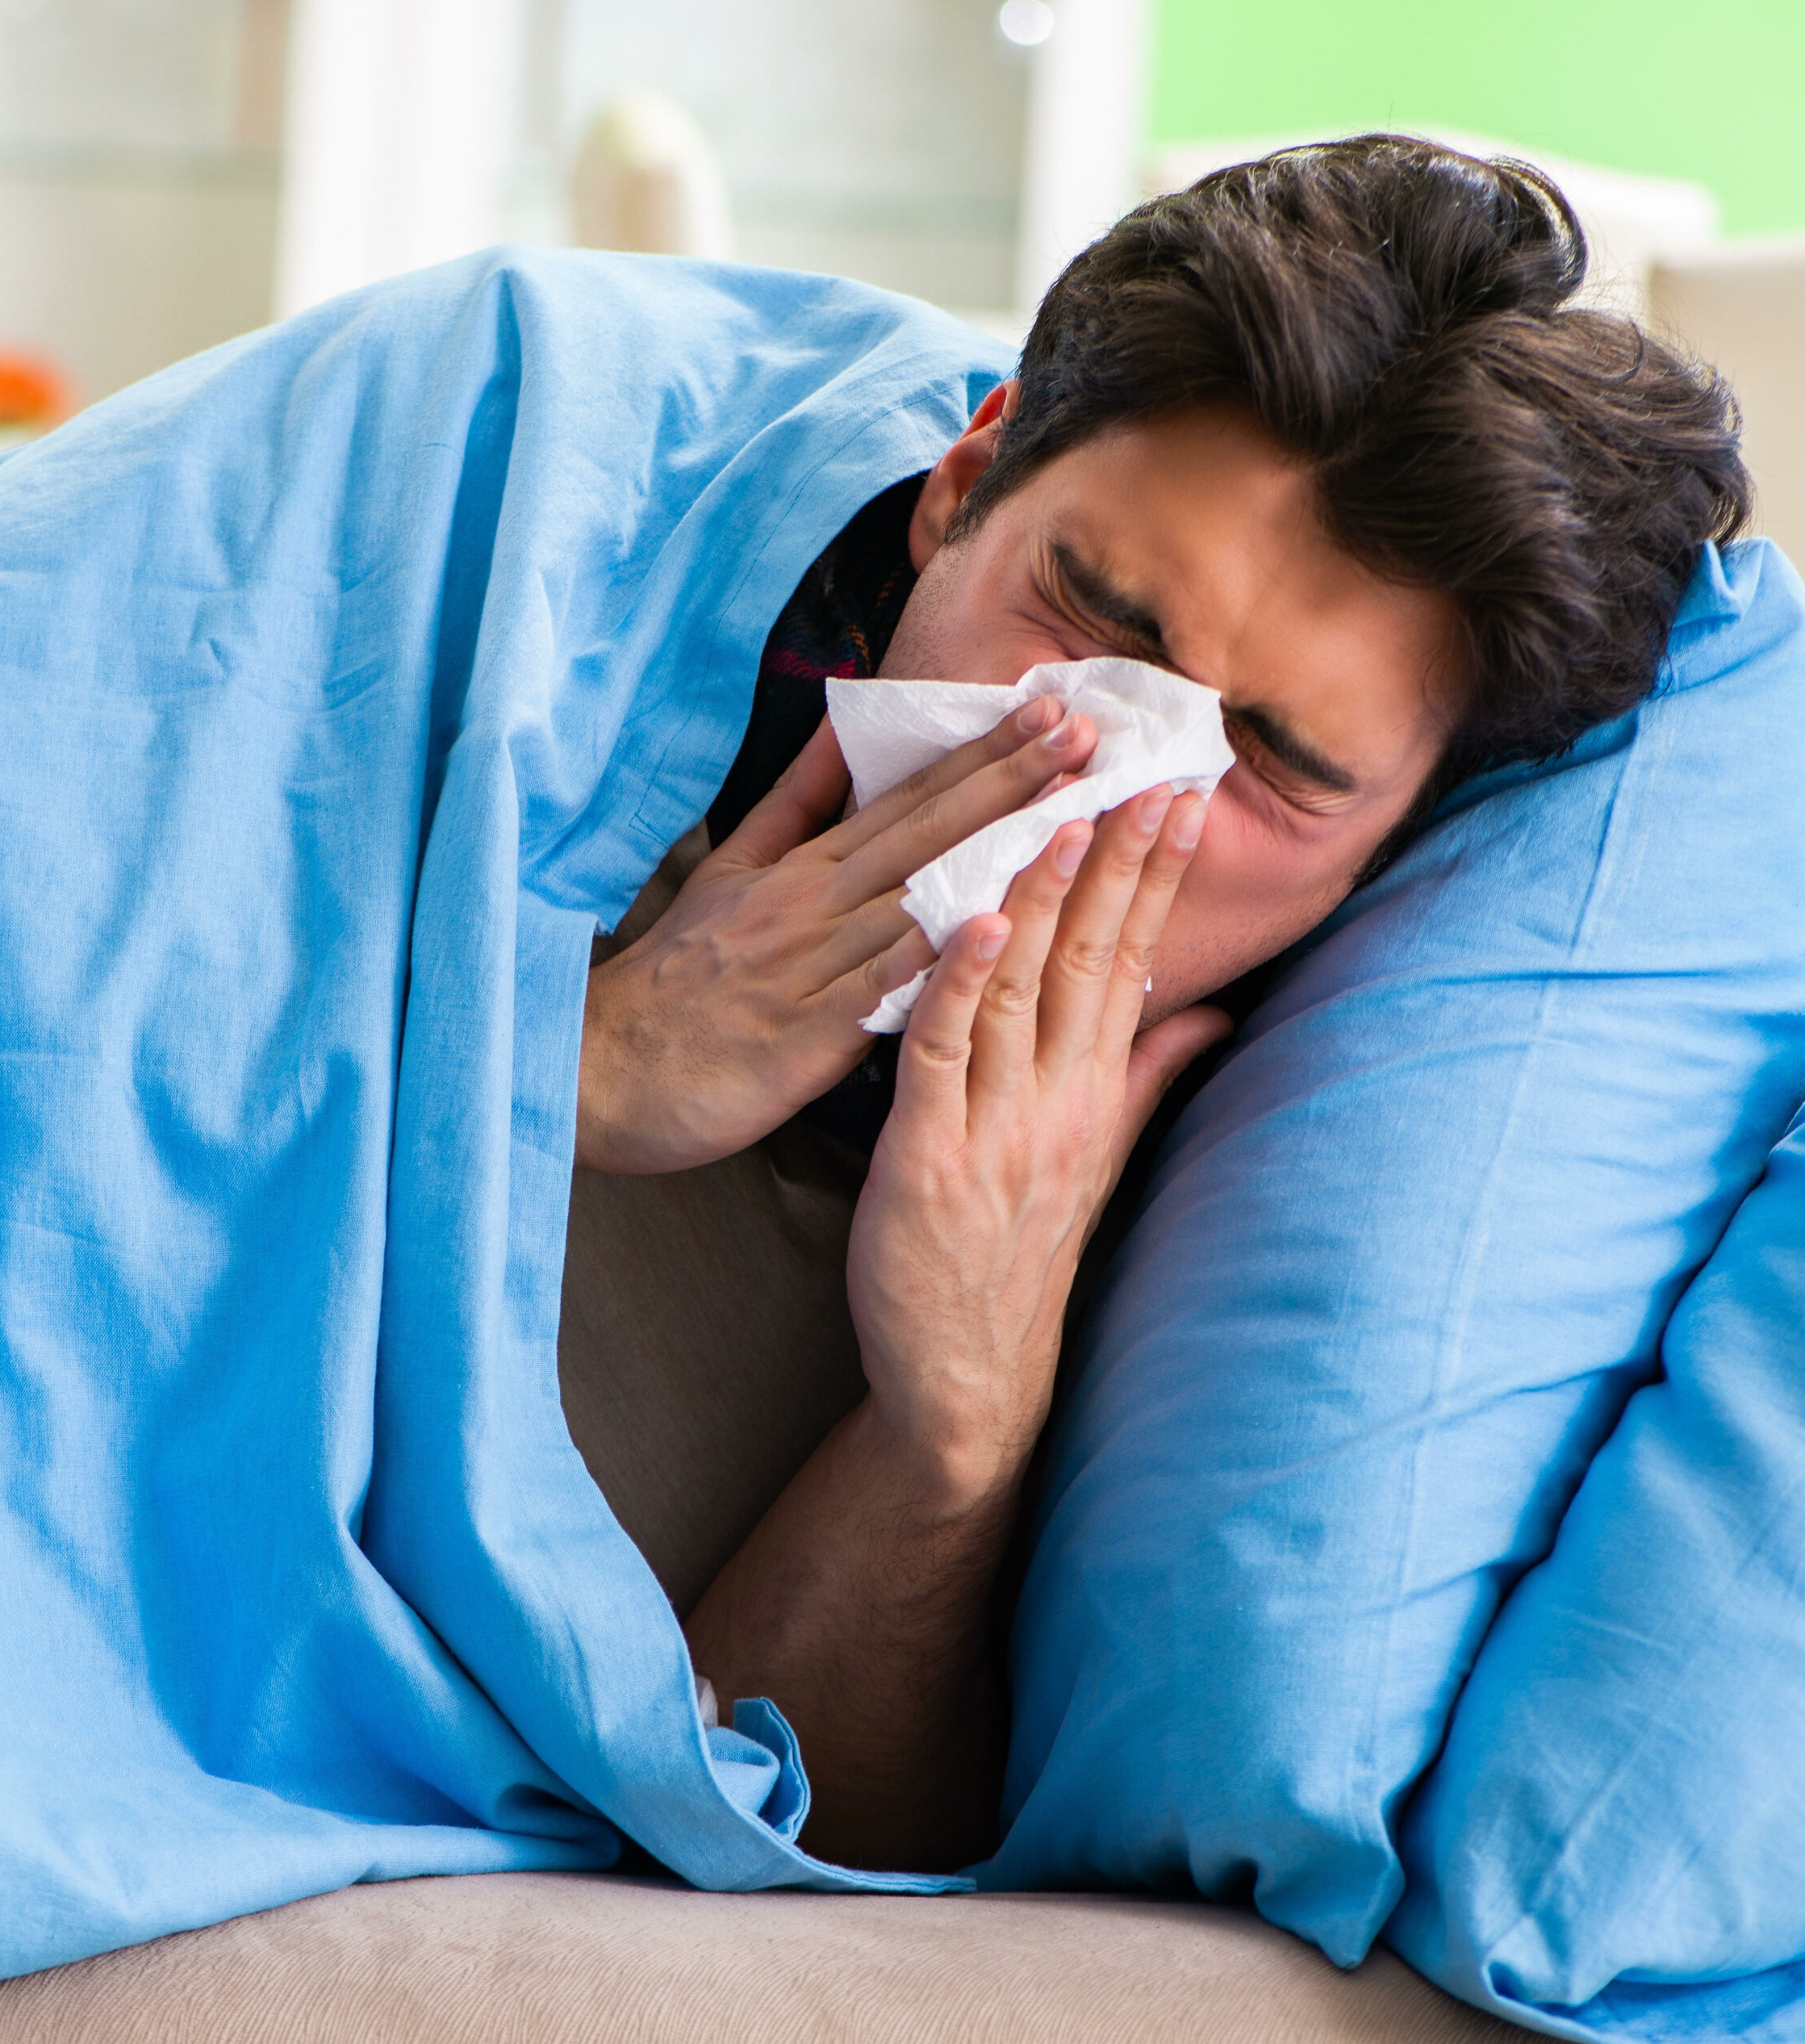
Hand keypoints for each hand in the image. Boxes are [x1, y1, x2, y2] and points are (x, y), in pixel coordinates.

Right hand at [577, 697, 1102, 1173]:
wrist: (599, 1068)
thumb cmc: (677, 977)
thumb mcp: (729, 872)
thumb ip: (794, 803)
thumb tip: (843, 728)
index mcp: (802, 870)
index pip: (909, 800)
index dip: (984, 754)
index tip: (1052, 710)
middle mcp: (812, 907)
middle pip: (926, 834)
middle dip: (1012, 779)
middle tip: (1089, 733)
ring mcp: (809, 968)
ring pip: (917, 901)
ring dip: (998, 857)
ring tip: (1074, 818)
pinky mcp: (804, 1037)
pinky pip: (881, 990)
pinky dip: (935, 958)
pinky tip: (994, 932)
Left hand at [846, 785, 1230, 1499]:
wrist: (965, 1374)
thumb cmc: (1015, 1253)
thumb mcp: (1093, 1161)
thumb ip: (1146, 1078)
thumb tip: (1212, 1017)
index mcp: (1093, 1092)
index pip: (1133, 959)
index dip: (1155, 873)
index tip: (1179, 791)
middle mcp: (1059, 1101)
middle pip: (1093, 958)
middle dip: (1118, 859)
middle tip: (1142, 767)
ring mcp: (997, 1128)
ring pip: (1021, 991)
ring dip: (1041, 899)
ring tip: (1061, 815)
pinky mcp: (928, 1157)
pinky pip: (943, 1053)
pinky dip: (955, 983)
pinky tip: (969, 919)